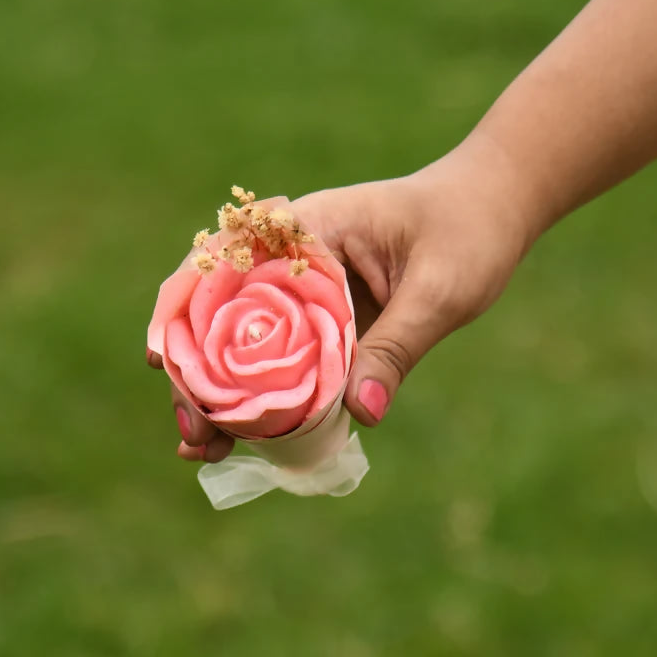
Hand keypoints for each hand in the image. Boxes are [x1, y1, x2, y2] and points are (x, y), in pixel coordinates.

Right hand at [148, 132, 535, 462]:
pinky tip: (247, 435)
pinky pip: (282, 354)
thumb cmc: (469, 230)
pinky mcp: (321, 317)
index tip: (163, 363)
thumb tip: (359, 417)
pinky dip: (263, 392)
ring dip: (220, 391)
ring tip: (202, 448)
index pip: (225, 267)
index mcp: (309, 230)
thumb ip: (395, 348)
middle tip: (192, 434)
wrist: (493, 207)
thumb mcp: (440, 292)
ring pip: (244, 339)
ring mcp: (304, 290)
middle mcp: (293, 257)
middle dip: (197, 372)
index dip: (183, 312)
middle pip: (222, 313)